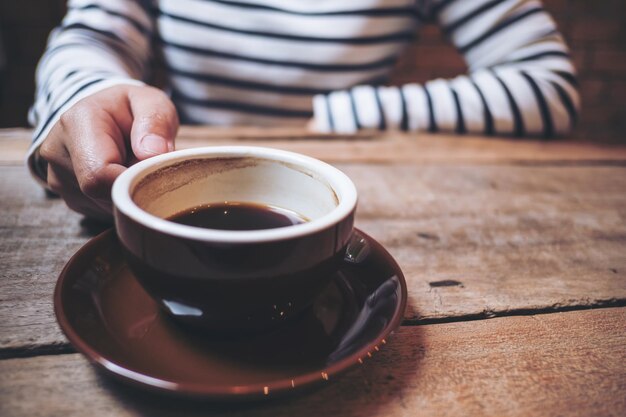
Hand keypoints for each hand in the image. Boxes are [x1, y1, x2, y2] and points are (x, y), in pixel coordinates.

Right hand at [40, 84, 178, 219]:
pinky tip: (124, 180)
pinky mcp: (70, 197)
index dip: (133, 182)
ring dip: (128, 195)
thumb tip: (152, 152)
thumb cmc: (132, 109)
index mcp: (76, 123)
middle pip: (103, 195)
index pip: (99, 175)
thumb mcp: (152, 102)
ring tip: (135, 169)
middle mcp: (58, 153)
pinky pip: (102, 211)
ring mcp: (59, 179)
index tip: (155, 173)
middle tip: (151, 169)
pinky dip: (120, 201)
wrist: (106, 116)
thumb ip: (155, 121)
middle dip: (135, 188)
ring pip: (104, 206)